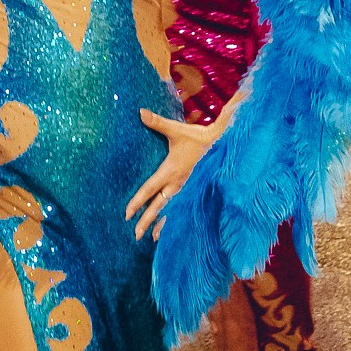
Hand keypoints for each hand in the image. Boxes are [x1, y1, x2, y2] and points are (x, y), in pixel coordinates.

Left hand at [126, 110, 216, 242]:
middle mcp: (178, 184)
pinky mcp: (195, 190)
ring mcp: (188, 189)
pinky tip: (173, 227)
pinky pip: (183, 207)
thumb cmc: (198, 137)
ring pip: (172, 210)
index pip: (149, 190)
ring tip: (153, 238)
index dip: (137, 202)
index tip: (126, 214)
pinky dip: (176, 218)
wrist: (224, 144)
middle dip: (146, 221)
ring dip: (162, 224)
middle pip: (159, 206)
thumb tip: (140, 112)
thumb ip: (157, 122)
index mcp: (171, 171)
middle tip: (135, 235)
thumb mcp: (176, 130)